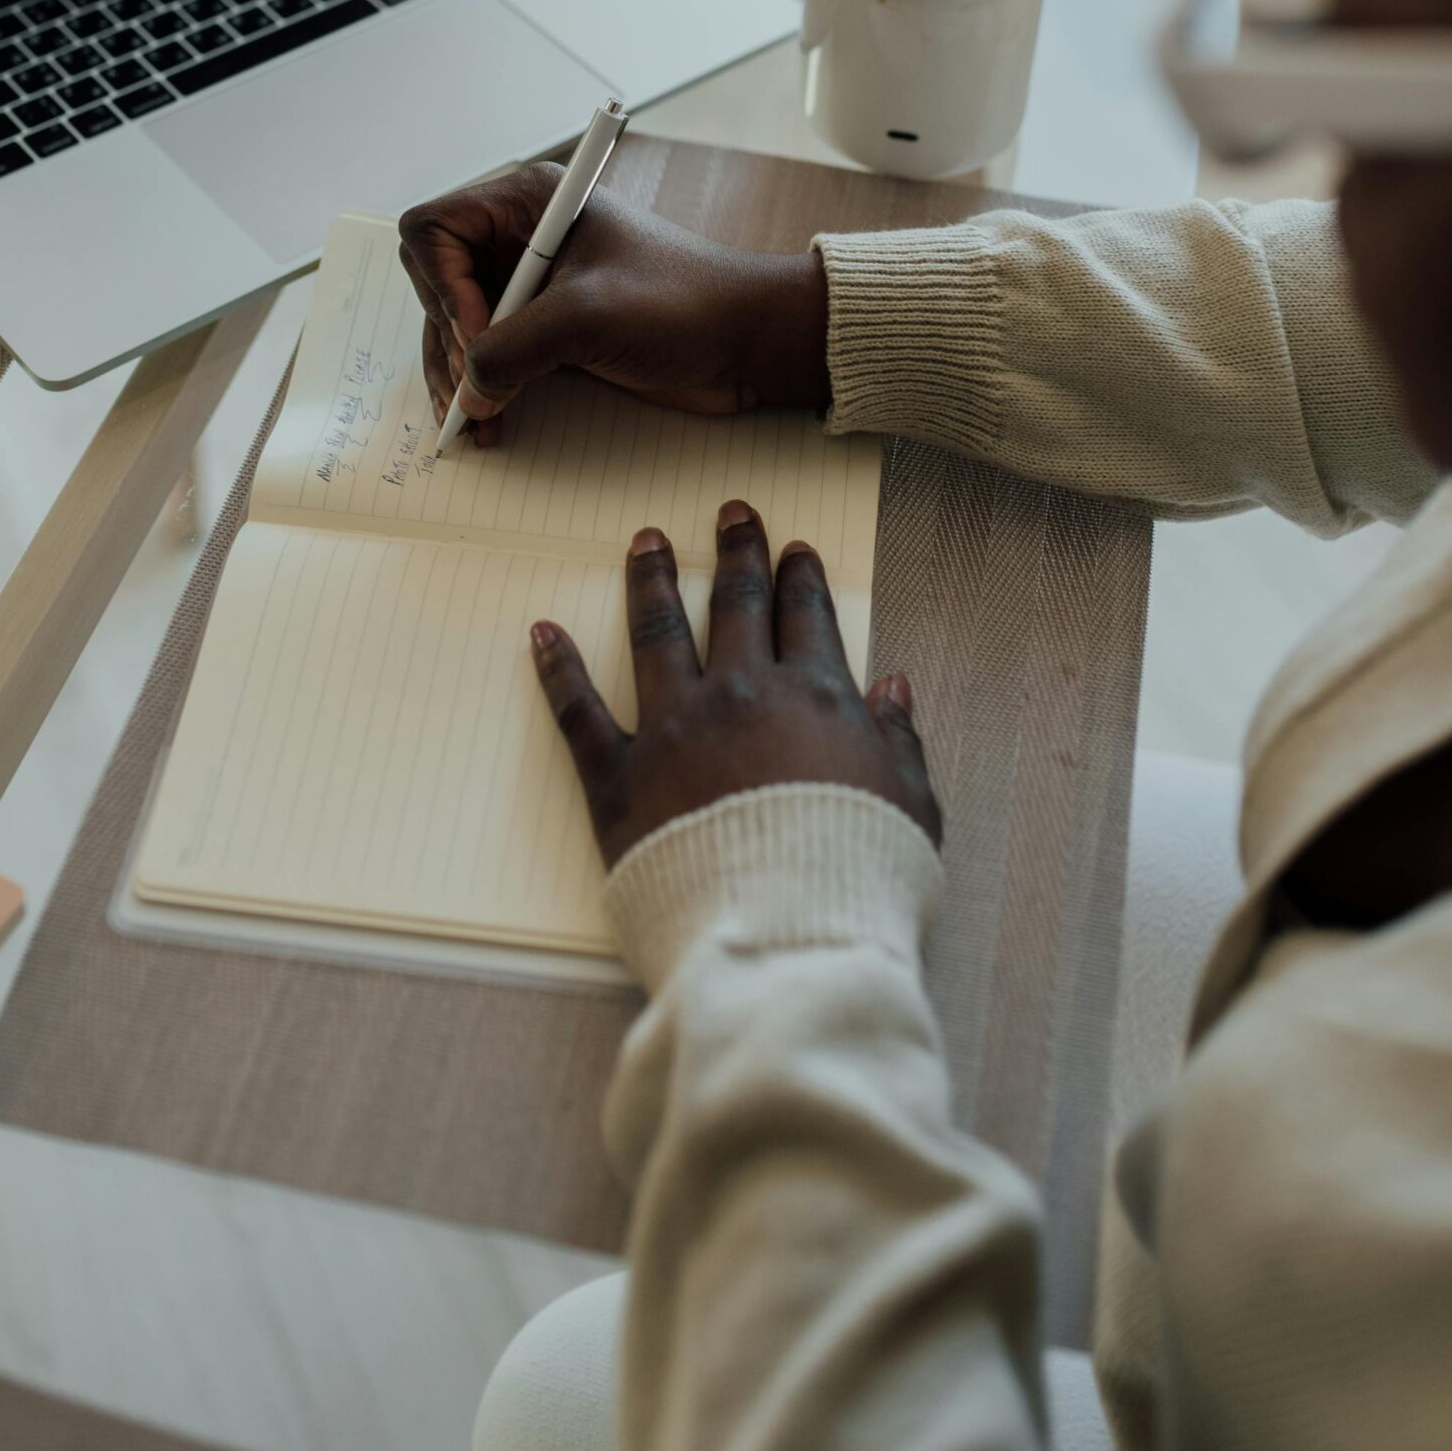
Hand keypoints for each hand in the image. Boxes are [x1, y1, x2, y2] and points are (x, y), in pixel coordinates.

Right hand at [399, 164, 829, 446]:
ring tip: (471, 421)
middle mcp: (522, 239)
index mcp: (528, 204)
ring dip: (456, 375)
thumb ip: (512, 350)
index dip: (441, 283)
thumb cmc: (685, 303)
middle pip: (436, 284)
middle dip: (446, 340)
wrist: (748, 342)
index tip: (478, 330)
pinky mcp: (549, 330)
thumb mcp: (588, 317)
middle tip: (472, 390)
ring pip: (458, 328)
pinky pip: (490, 358)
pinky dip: (481, 390)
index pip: (434, 229)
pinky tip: (489, 423)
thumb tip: (468, 391)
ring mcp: (534, 287)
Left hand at [528, 498, 941, 868]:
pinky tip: (541, 632)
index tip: (794, 550)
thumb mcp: (910, 806)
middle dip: (736, 553)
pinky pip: (579, 713)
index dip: (800, 578)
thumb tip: (892, 686)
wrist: (785, 936)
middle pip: (737, 605)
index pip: (806, 617)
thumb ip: (899, 741)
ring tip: (646, 542)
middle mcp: (742, 695)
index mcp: (815, 699)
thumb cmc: (856, 877)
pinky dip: (556, 669)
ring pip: (659, 633)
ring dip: (652, 579)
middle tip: (731, 514)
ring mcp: (675, 730)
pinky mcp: (619, 777)